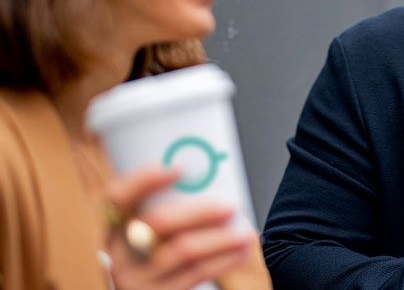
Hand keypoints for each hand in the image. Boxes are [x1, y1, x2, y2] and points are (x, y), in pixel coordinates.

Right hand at [107, 167, 256, 289]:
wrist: (153, 287)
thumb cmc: (161, 247)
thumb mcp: (151, 227)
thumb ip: (170, 204)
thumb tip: (215, 177)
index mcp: (115, 224)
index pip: (117, 196)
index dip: (144, 179)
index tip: (180, 168)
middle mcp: (120, 250)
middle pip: (158, 222)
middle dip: (200, 212)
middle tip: (231, 207)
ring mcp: (136, 276)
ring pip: (182, 250)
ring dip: (221, 239)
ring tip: (246, 233)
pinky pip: (195, 273)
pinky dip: (223, 260)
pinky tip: (241, 251)